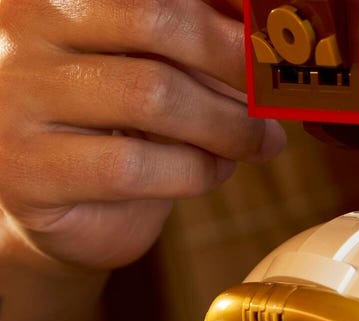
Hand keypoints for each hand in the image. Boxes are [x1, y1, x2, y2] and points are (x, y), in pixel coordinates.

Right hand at [0, 0, 284, 270]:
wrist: (56, 205)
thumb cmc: (115, 128)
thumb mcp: (155, 67)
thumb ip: (196, 44)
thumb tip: (266, 38)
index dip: (220, 11)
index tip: (270, 34)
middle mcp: (21, 24)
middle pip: (156, 19)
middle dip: (234, 61)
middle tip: (274, 95)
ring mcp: (16, 95)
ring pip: (152, 94)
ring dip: (226, 125)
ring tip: (256, 142)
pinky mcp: (27, 169)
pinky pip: (133, 167)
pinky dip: (194, 171)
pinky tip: (214, 172)